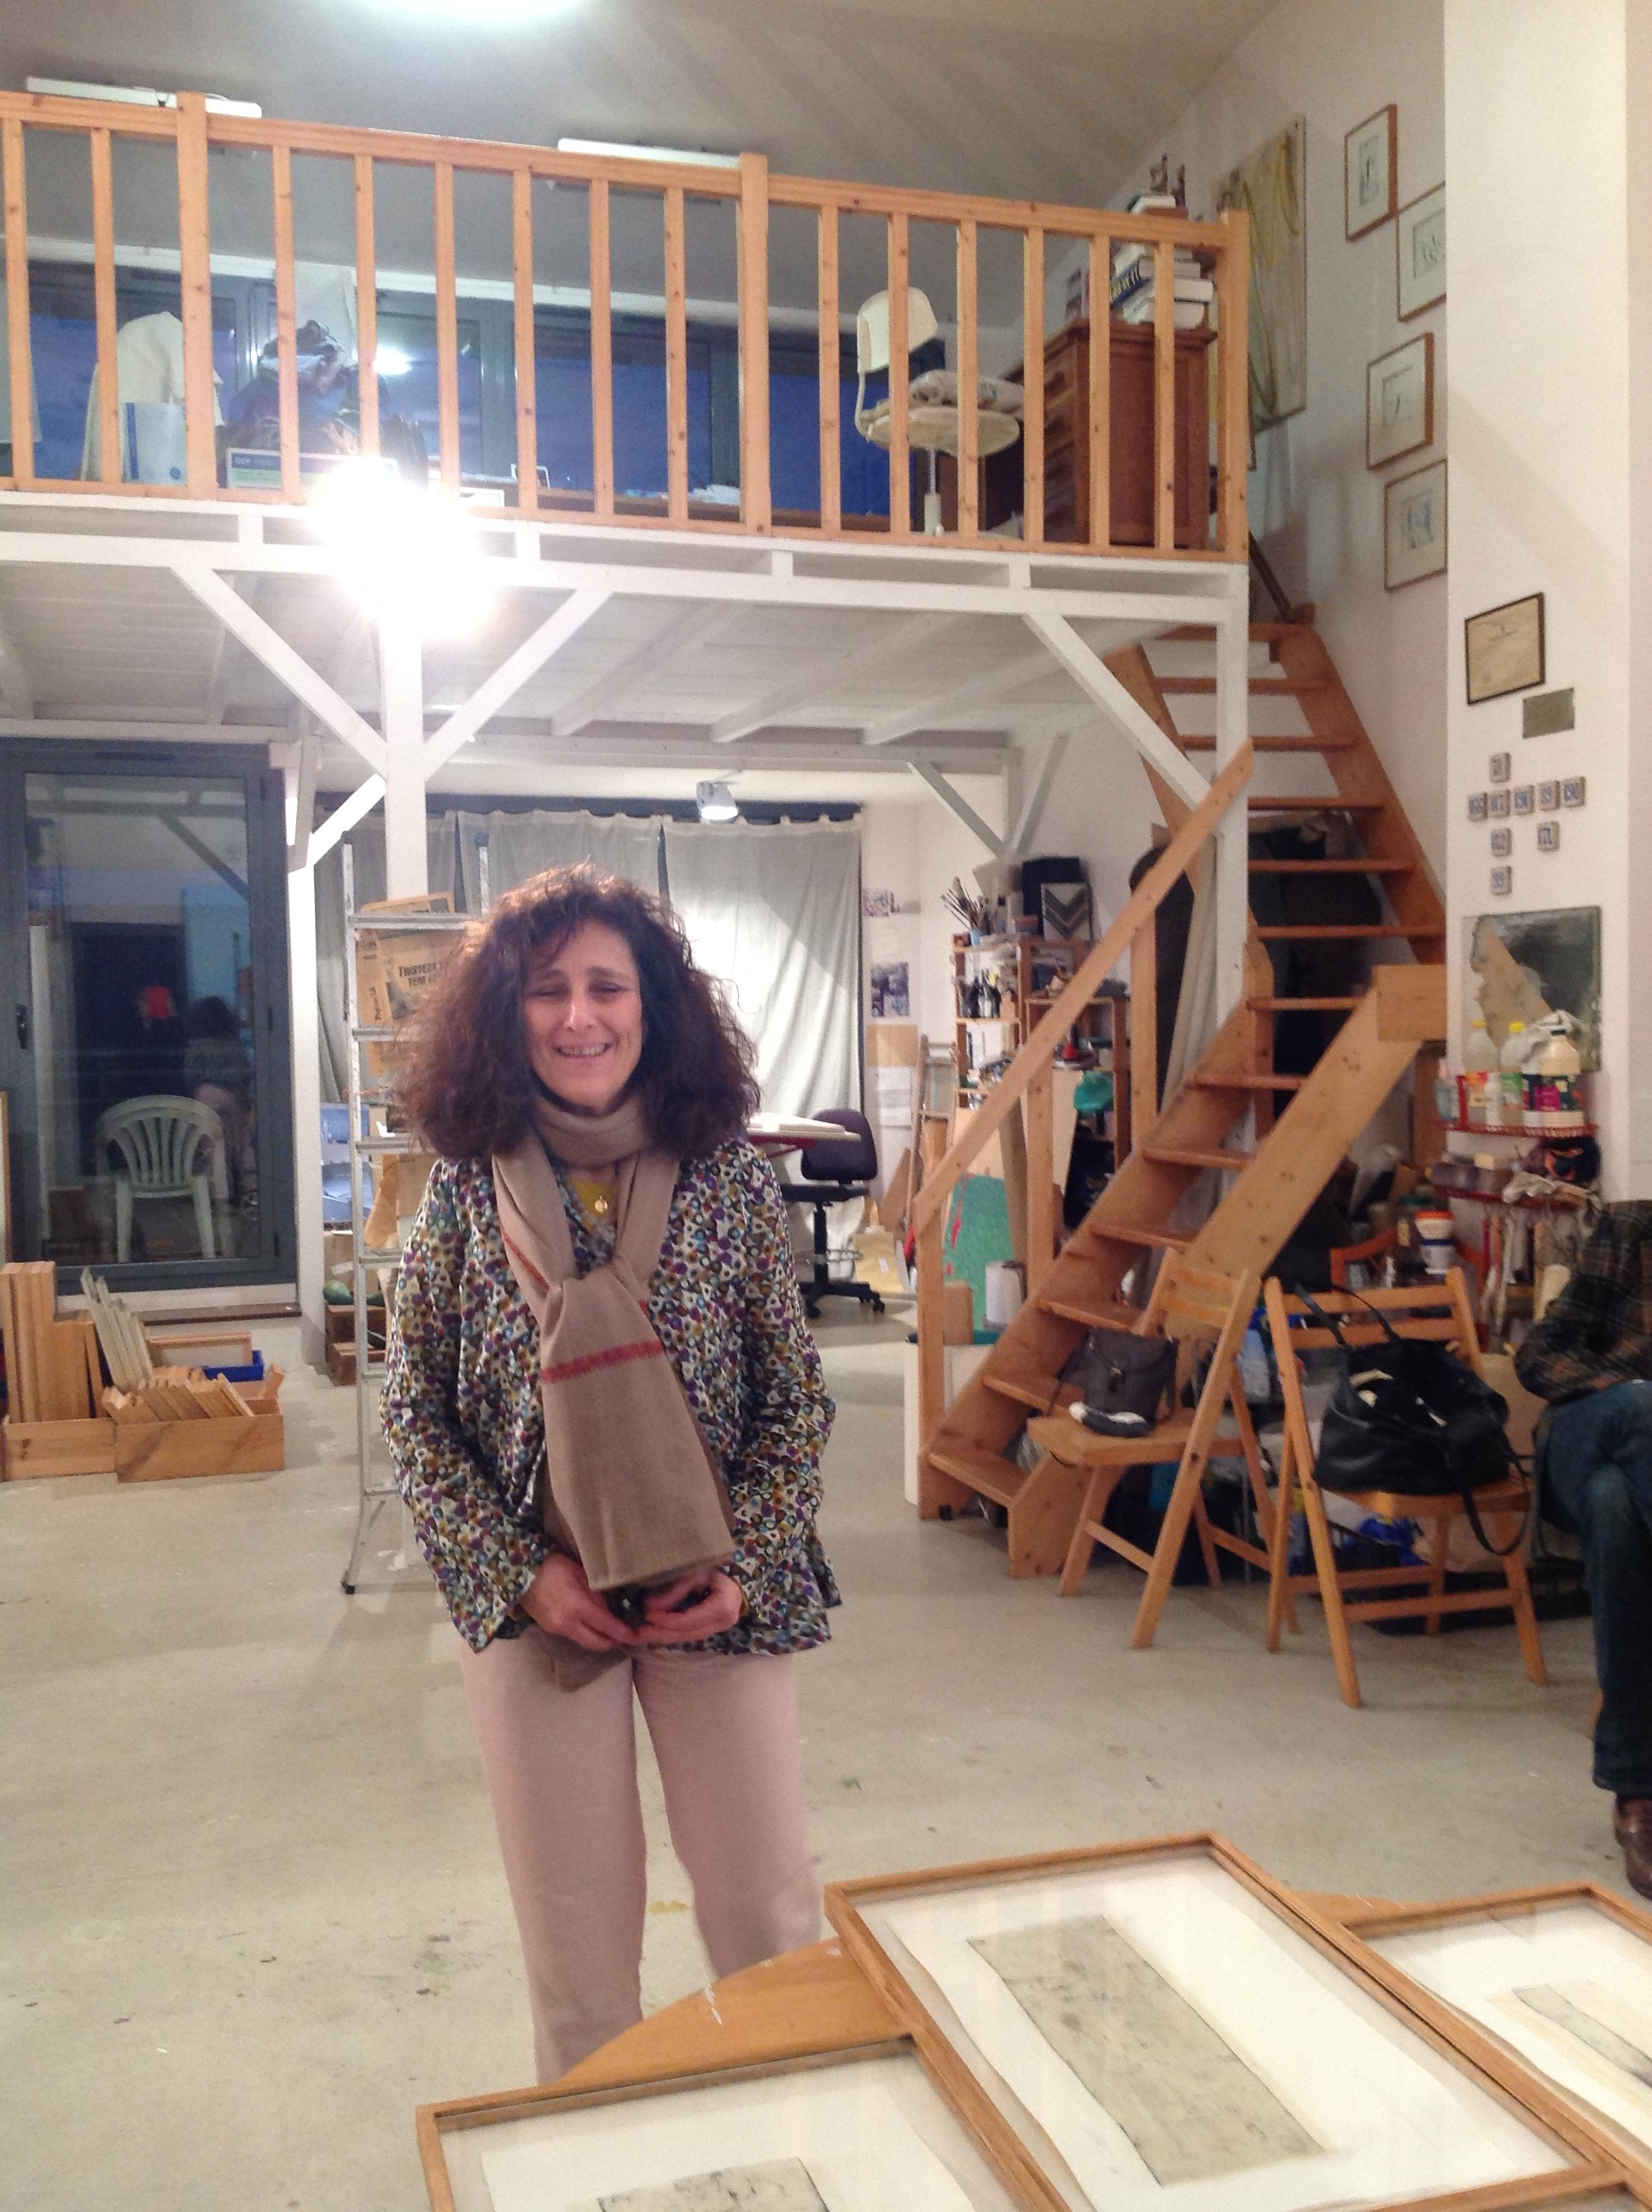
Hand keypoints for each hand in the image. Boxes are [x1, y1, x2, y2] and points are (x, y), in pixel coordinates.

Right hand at [520, 1552, 639, 1652]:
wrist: (520, 1572)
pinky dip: (586, 1635)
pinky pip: (573, 1636)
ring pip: (584, 1642)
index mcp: (578, 1607)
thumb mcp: (581, 1574)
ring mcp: (557, 1629)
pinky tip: (591, 1626)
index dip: (624, 1633)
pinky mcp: (549, 1629)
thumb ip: (597, 1593)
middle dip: (614, 1642)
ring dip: (599, 1640)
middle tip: (626, 1637)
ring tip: (612, 1632)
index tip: (637, 1636)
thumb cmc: (554, 1566)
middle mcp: (567, 1623)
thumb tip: (610, 1609)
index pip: (607, 1627)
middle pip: (596, 1643)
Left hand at [636, 1568, 743, 1644]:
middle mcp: (724, 1622)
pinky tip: (655, 1631)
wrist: (733, 1575)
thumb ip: (675, 1591)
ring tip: (641, 1634)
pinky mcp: (712, 1629)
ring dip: (663, 1637)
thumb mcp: (696, 1573)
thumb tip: (649, 1606)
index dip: (666, 1620)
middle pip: (687, 1633)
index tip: (647, 1615)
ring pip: (687, 1637)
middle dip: (660, 1634)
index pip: (688, 1620)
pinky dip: (671, 1633)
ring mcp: (719, 1628)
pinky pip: (689, 1634)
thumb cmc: (715, 1569)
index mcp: (722, 1607)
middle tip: (637, 1632)